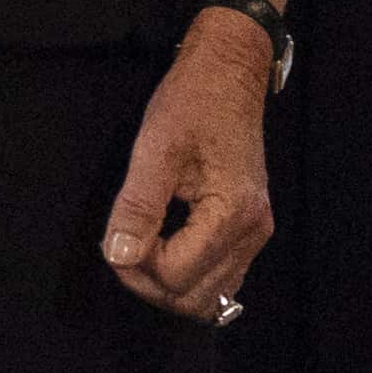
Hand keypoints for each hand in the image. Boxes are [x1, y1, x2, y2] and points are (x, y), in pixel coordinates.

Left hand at [100, 15, 277, 320]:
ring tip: (142, 242)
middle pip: (192, 298)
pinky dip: (187, 273)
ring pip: (207, 295)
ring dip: (166, 282)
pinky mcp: (249, 229)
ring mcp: (255, 233)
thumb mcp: (155, 147)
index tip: (116, 235)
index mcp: (232, 212)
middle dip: (148, 282)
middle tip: (123, 244)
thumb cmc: (193, 102)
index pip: (175, 275)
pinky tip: (166, 243)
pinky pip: (218, 276)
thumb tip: (119, 255)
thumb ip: (137, 206)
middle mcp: (252, 231)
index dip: (136, 265)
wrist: (228, 75)